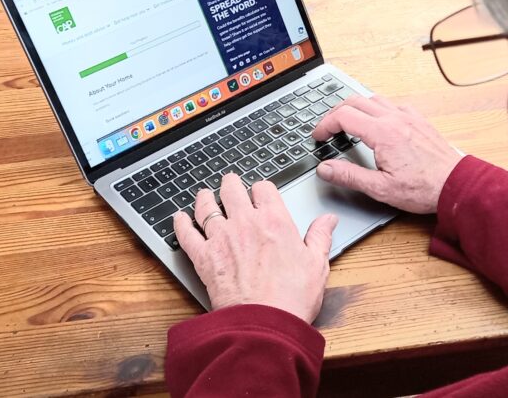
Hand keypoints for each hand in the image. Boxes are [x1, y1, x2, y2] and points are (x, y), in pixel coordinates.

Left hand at [174, 173, 338, 322]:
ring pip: (205, 206)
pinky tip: (180, 218)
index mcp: (275, 221)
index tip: (260, 192)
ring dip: (204, 198)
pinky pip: (186, 233)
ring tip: (204, 195)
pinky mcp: (203, 257)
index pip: (264, 188)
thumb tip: (328, 220)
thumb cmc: (292, 298)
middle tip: (229, 183)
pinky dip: (181, 223)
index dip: (261, 188)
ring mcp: (221, 238)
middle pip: (231, 189)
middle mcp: (245, 223)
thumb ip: (320, 237)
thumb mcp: (317, 264)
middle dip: (230, 184)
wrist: (264, 324)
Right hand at [311, 95, 463, 213]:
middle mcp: (395, 119)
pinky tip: (377, 122)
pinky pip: (393, 104)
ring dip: (356, 107)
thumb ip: (349, 176)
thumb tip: (325, 169)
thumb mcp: (380, 189)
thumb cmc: (423, 189)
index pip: (343, 116)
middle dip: (335, 112)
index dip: (325, 124)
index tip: (318, 136)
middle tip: (327, 128)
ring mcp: (408, 117)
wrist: (456, 185)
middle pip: (355, 101)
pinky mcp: (419, 120)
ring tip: (347, 123)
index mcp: (383, 133)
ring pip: (374, 99)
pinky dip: (377, 108)